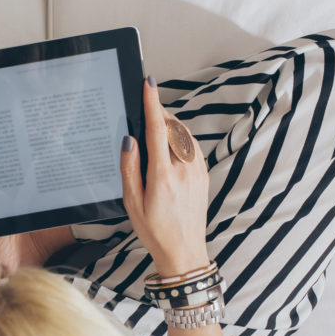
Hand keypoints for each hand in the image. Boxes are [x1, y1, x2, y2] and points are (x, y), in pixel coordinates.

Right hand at [120, 78, 210, 276]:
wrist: (184, 251)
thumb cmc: (155, 231)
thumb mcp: (132, 203)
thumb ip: (130, 169)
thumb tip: (130, 140)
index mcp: (163, 177)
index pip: (158, 129)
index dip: (152, 103)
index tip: (148, 84)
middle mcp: (184, 171)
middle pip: (173, 127)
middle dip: (160, 111)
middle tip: (146, 106)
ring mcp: (198, 172)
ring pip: (185, 134)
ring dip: (171, 123)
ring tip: (156, 122)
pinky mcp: (204, 175)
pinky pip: (193, 145)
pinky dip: (181, 136)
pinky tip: (170, 142)